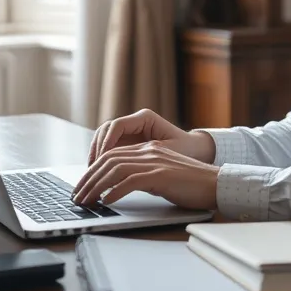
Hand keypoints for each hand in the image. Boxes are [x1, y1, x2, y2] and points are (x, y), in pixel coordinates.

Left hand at [72, 141, 219, 209]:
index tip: (82, 186)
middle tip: (76, 196)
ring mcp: (155, 162)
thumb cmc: (191, 185)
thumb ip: (143, 177)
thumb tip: (118, 189)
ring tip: (86, 201)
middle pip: (109, 160)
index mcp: (148, 149)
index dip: (93, 170)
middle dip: (88, 179)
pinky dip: (115, 192)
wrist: (216, 184)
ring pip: (115, 170)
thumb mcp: (162, 177)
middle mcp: (149, 152)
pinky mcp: (161, 175)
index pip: (112, 155)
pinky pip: (131, 181)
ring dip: (96, 187)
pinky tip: (107, 202)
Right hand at [87, 108, 213, 164]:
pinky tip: (101, 172)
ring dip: (97, 154)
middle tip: (92, 167)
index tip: (101, 159)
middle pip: (106, 130)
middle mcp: (135, 122)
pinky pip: (111, 148)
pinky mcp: (129, 142)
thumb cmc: (187, 150)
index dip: (106, 142)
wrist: (198, 152)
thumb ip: (145, 156)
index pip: (117, 126)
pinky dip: (103, 159)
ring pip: (105, 138)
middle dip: (97, 149)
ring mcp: (131, 131)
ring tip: (93, 171)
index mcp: (145, 118)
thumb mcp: (168, 152)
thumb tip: (122, 167)